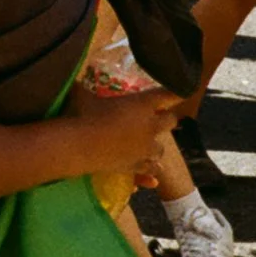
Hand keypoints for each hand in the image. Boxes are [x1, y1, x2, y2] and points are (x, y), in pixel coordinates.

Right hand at [66, 86, 182, 180]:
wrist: (80, 147)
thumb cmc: (83, 115)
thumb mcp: (82, 95)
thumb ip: (82, 88)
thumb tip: (73, 79)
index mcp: (141, 105)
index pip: (166, 96)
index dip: (176, 93)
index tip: (182, 91)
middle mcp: (149, 126)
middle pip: (170, 121)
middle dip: (166, 119)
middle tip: (157, 119)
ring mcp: (145, 148)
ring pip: (160, 149)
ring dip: (154, 147)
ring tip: (146, 147)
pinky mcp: (137, 166)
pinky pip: (150, 170)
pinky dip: (148, 171)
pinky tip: (149, 177)